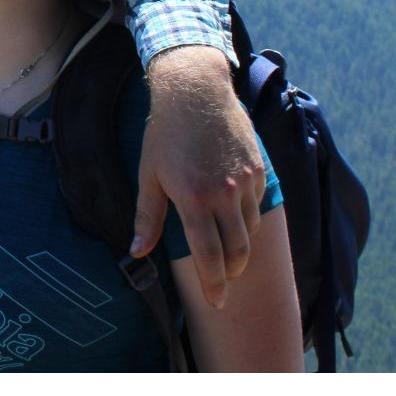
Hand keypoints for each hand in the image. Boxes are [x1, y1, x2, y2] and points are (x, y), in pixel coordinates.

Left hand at [133, 45, 264, 309]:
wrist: (195, 91)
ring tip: (226, 254)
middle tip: (221, 282)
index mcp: (193, 198)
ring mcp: (245, 182)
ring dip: (240, 249)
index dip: (214, 285)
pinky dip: (248, 220)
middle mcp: (224, 194)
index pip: (209, 256)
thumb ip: (146, 217)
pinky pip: (257, 207)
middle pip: (237, 252)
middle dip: (230, 273)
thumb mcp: (149, 174)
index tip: (216, 303)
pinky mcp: (258, 170)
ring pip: (251, 232)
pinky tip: (234, 219)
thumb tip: (137, 252)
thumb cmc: (165, 133)